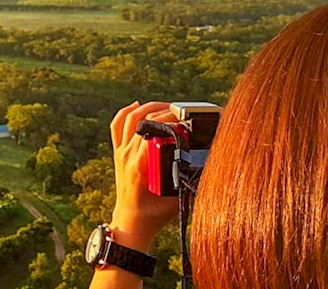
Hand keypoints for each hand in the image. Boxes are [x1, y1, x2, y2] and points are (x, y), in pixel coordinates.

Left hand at [107, 101, 180, 250]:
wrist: (131, 221)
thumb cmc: (154, 213)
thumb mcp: (177, 198)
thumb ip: (190, 182)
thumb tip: (210, 166)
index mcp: (140, 165)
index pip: (154, 131)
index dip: (172, 121)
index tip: (187, 121)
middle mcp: (127, 154)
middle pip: (143, 120)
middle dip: (165, 112)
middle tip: (182, 113)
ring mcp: (121, 152)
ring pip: (129, 117)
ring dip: (148, 107)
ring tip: (166, 106)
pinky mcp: (118, 152)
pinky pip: (117, 125)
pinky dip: (126, 112)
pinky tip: (138, 105)